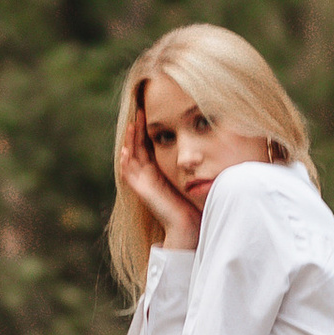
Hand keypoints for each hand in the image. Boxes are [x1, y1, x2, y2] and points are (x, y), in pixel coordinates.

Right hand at [117, 97, 198, 251]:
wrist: (188, 225)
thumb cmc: (194, 203)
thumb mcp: (194, 176)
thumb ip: (195, 162)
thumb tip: (207, 146)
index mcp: (158, 171)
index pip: (148, 144)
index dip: (147, 128)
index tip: (150, 111)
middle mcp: (148, 175)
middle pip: (137, 146)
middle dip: (137, 128)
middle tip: (139, 109)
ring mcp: (142, 183)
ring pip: (129, 156)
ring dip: (129, 140)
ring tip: (131, 124)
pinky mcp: (140, 190)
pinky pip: (128, 173)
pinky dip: (126, 160)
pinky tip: (126, 148)